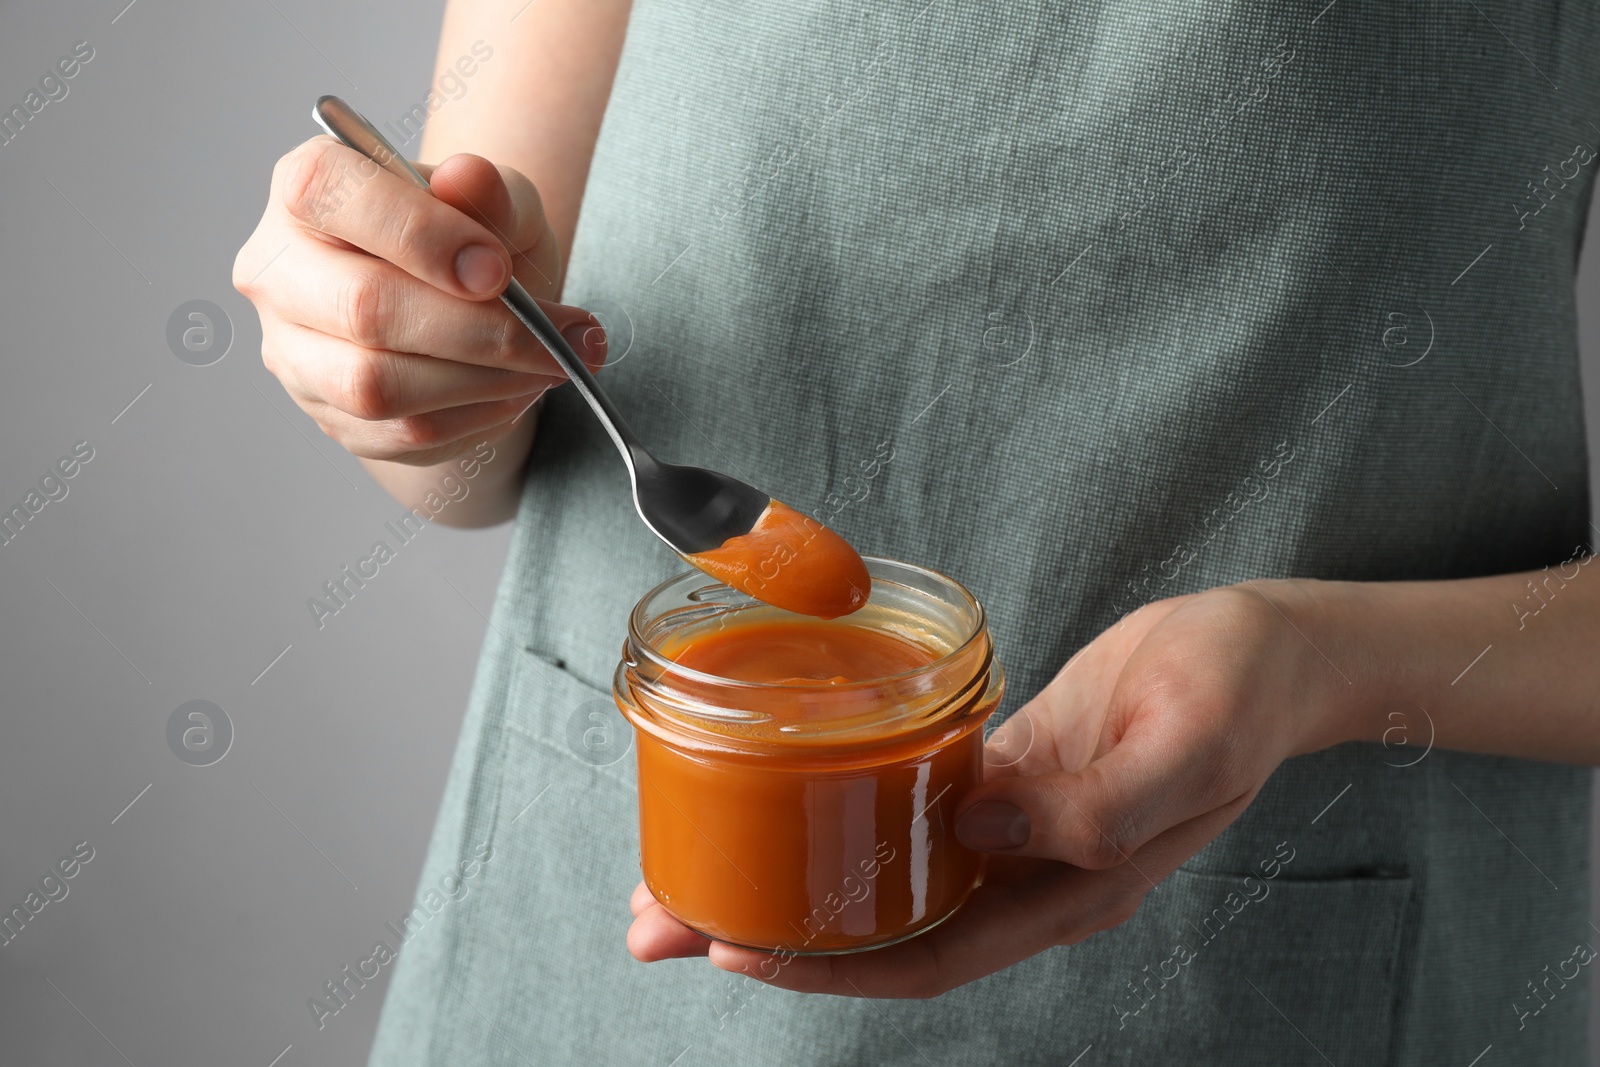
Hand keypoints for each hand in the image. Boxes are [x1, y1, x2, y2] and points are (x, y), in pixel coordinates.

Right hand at [233, 136, 605, 466]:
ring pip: (377, 386)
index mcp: (305, 190)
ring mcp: (294, 352)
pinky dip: (476, 416)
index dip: (422, 235)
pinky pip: (401, 433)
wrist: (465, 309)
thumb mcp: (501, 201)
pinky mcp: (327, 415)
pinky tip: (518, 390)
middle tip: (559, 337)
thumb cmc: (474, 241)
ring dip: (485, 382)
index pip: (331, 195)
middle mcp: (278, 271)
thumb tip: (469, 180)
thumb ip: (492, 190)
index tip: (500, 270)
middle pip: (363, 309)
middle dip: (481, 330)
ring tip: (550, 364)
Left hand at [626, 580, 1357, 995]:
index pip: (928, 955)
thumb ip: (1091, 805)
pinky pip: (906, 806)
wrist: (1267, 648)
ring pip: (881, 871)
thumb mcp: (1184, 741)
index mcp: (1068, 886)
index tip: (739, 950)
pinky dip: (837, 809)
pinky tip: (783, 794)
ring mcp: (1010, 826)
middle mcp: (1025, 872)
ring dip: (789, 873)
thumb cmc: (1236, 689)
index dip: (831, 967)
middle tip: (666, 917)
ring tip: (694, 863)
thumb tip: (975, 830)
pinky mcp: (1001, 774)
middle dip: (773, 933)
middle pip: (881, 929)